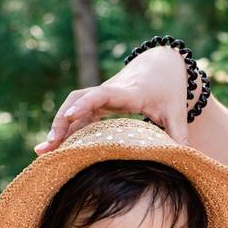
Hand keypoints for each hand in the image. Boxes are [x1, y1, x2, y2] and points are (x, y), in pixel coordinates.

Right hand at [36, 46, 190, 153]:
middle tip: (49, 145)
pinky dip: (66, 129)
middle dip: (62, 121)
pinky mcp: (97, 102)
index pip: (103, 94)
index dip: (86, 104)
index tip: (70, 116)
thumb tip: (183, 161)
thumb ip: (179, 136)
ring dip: (58, 127)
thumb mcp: (178, 114)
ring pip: (73, 107)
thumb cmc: (170, 91)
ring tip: (44, 151)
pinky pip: (78, 113)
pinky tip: (55, 148)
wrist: (161, 66)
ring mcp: (101, 95)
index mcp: (129, 92)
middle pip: (79, 100)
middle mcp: (110, 91)